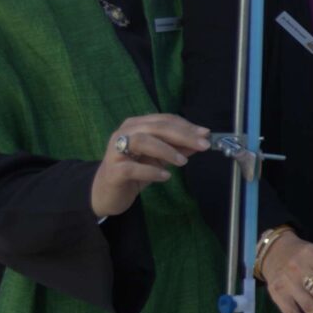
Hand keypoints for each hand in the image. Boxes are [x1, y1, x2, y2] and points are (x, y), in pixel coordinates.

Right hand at [90, 115, 207, 219]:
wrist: (107, 193)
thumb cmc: (134, 172)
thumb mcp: (159, 159)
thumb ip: (177, 149)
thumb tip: (200, 142)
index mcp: (136, 126)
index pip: (164, 120)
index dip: (186, 126)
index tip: (206, 134)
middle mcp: (124, 133)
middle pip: (156, 127)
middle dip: (182, 135)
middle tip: (203, 145)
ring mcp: (116, 151)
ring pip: (142, 141)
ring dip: (166, 150)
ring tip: (182, 162)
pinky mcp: (113, 171)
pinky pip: (132, 168)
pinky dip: (151, 171)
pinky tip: (165, 177)